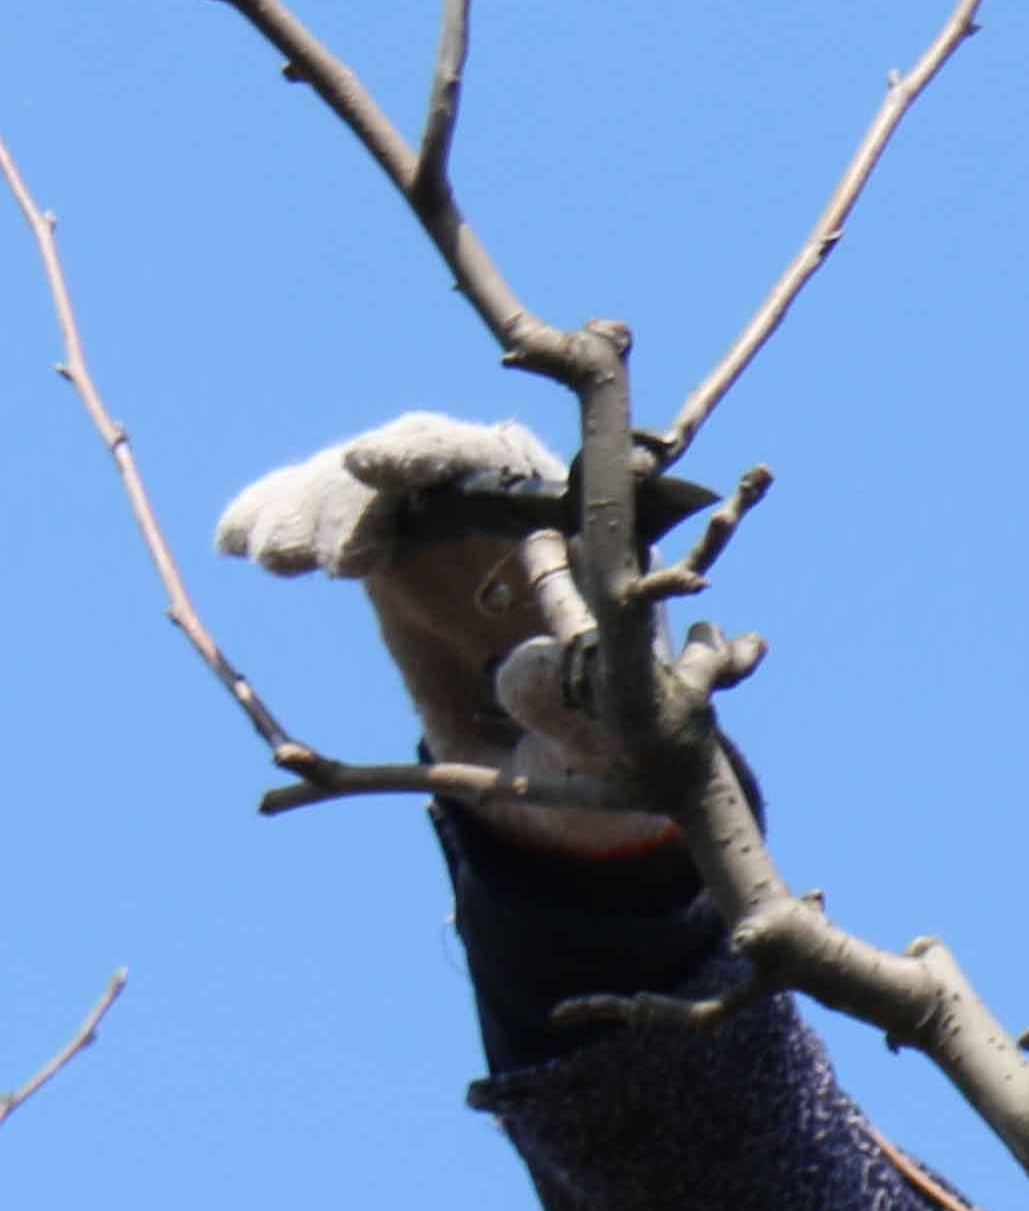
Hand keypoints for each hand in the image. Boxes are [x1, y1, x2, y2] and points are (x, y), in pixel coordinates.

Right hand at [211, 414, 660, 850]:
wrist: (577, 754)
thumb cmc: (614, 733)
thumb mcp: (611, 730)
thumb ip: (574, 701)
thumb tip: (521, 666)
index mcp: (573, 522)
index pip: (498, 460)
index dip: (428, 455)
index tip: (367, 467)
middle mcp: (502, 500)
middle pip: (414, 460)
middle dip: (353, 500)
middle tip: (308, 558)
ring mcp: (438, 515)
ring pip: (358, 485)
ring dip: (306, 511)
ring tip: (274, 562)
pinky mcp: (385, 543)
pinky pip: (322, 514)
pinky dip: (275, 516)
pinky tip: (232, 540)